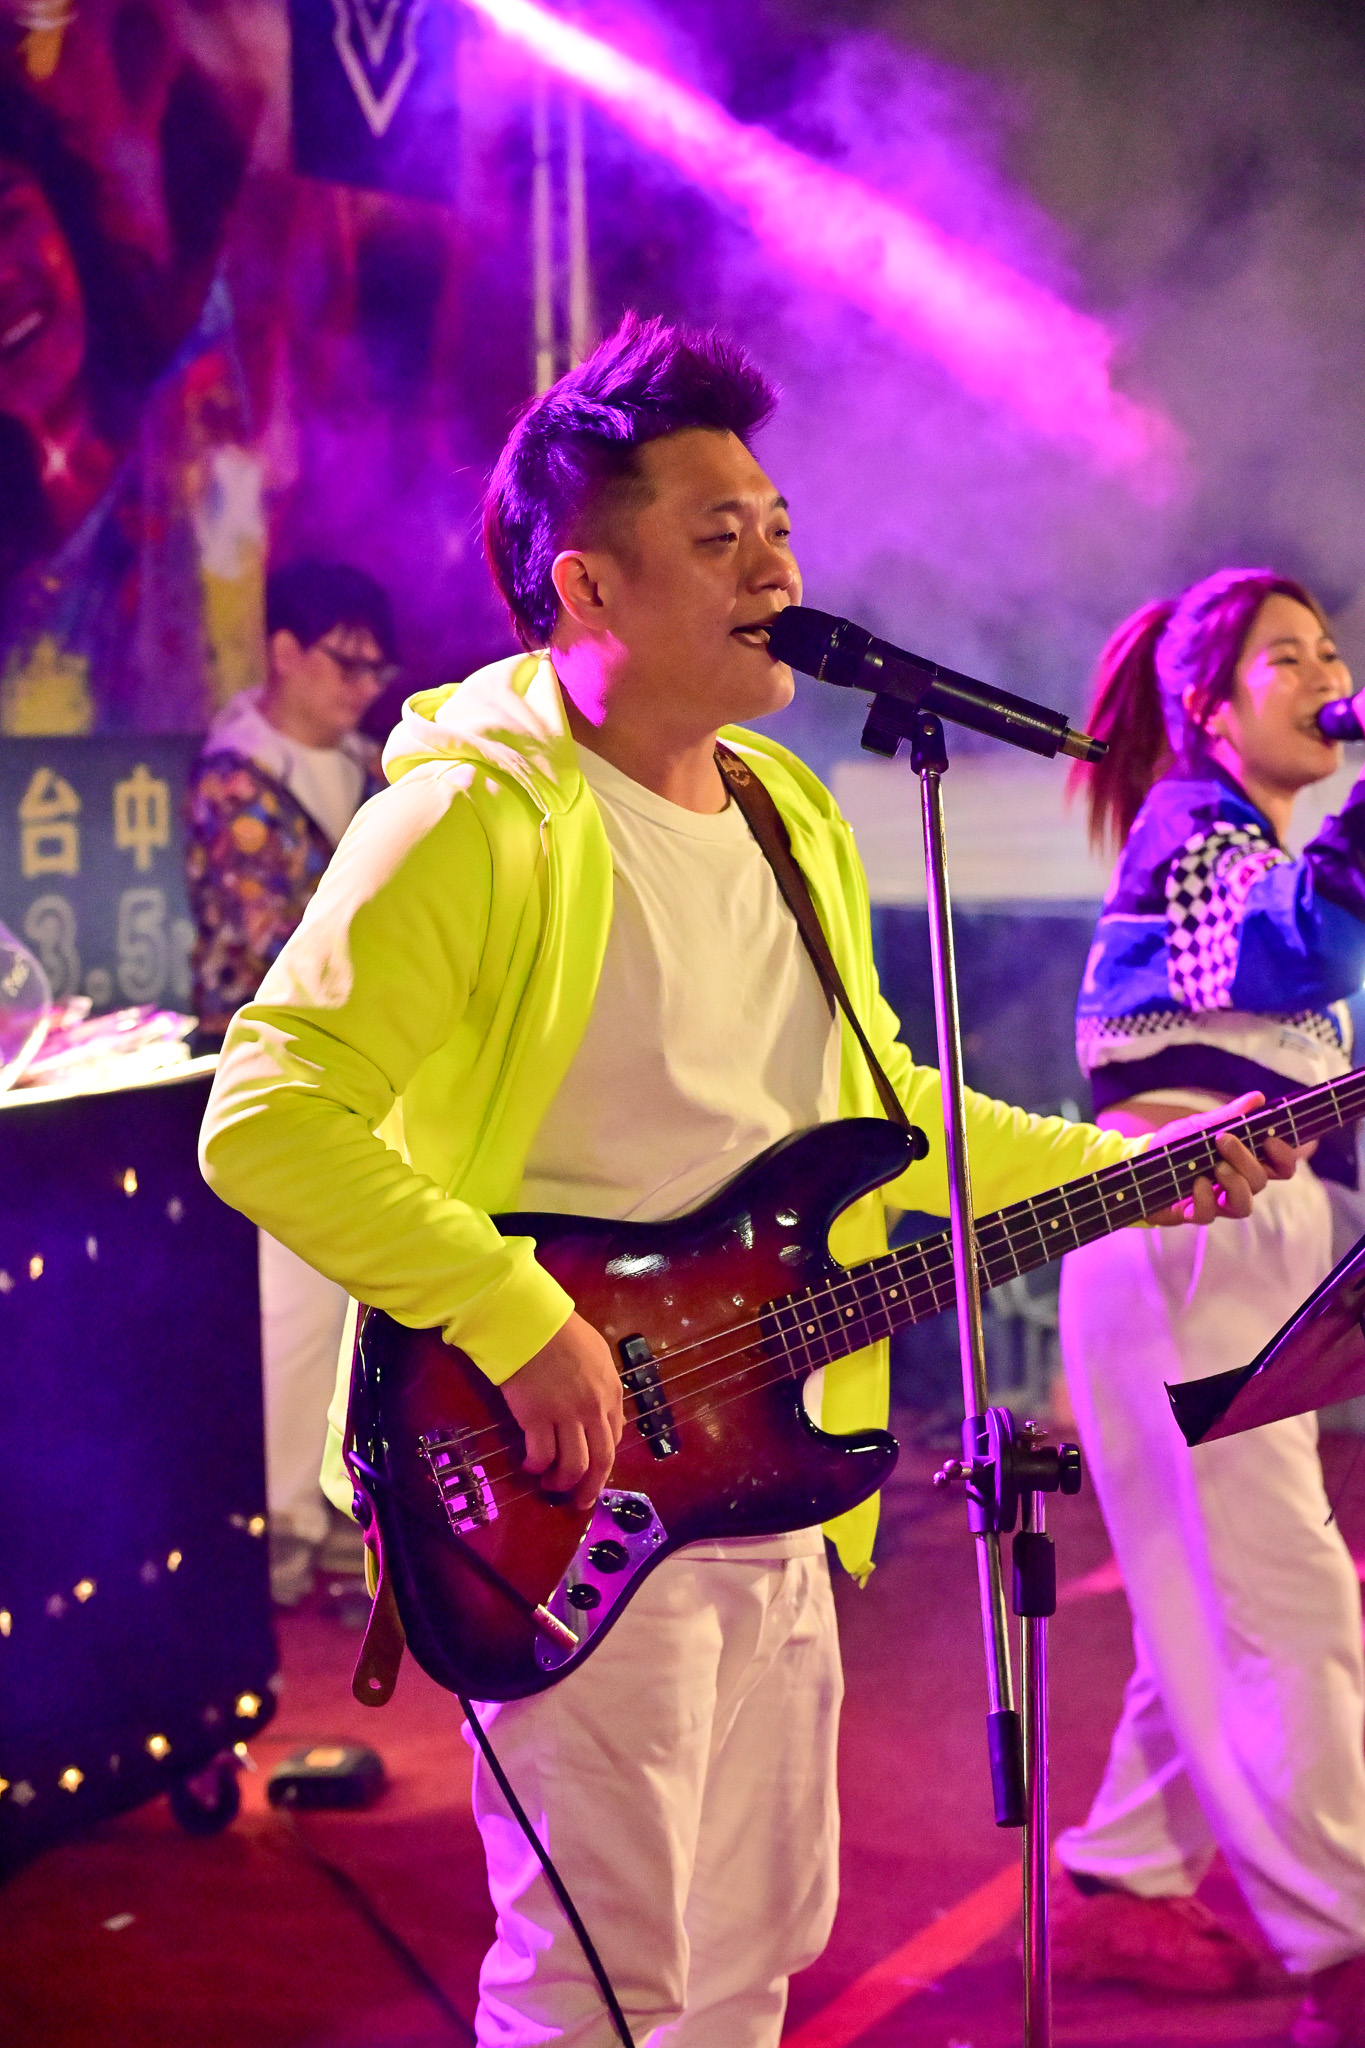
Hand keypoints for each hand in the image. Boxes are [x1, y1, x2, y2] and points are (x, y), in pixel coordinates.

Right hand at [502, 1311, 623, 1509]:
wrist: (529, 1320)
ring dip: (562, 1483)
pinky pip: (541, 1456)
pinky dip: (536, 1467)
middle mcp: (594, 1408)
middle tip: (580, 1502)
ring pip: (573, 1465)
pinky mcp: (537, 1419)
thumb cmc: (559, 1330)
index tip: (594, 1472)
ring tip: (549, 1486)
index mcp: (611, 1391)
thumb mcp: (595, 1353)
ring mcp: (567, 1415)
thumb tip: (600, 1411)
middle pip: (601, 1460)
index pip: (614, 1437)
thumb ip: (601, 1384)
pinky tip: (528, 1467)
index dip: (604, 1461)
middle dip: (591, 1487)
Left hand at [1145, 1091, 1301, 1225]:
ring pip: (1243, 1206)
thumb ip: (1229, 1116)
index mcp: (1246, 1163)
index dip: (1285, 1156)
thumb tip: (1257, 1099)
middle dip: (1246, 1160)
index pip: (1281, 1167)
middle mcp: (1237, 1184)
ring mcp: (1218, 1202)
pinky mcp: (1195, 1213)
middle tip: (1224, 1140)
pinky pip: (1209, 1214)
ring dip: (1234, 1184)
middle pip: (1261, 1182)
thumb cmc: (1178, 1144)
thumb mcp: (1201, 1125)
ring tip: (1217, 1167)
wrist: (1143, 1159)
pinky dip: (1205, 1198)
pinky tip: (1196, 1182)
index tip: (1271, 1139)